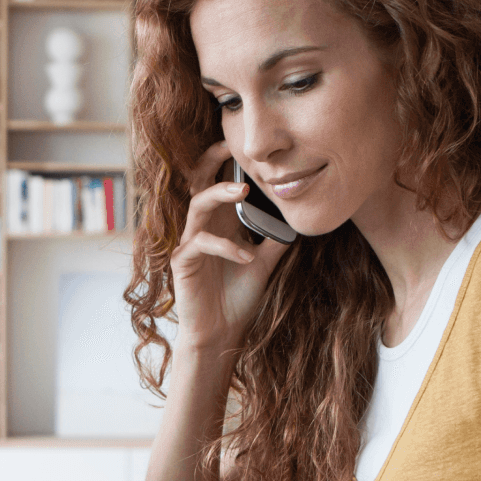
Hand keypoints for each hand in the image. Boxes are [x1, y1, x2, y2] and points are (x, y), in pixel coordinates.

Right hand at [170, 142, 287, 353]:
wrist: (221, 335)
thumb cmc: (238, 299)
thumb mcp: (264, 264)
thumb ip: (274, 240)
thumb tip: (296, 219)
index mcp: (221, 223)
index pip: (220, 182)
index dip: (228, 161)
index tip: (248, 145)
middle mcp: (204, 227)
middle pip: (199, 181)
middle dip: (211, 160)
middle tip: (230, 146)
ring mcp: (191, 243)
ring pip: (198, 205)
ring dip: (220, 194)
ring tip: (244, 192)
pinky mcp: (183, 262)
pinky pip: (202, 243)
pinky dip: (227, 247)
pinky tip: (247, 258)